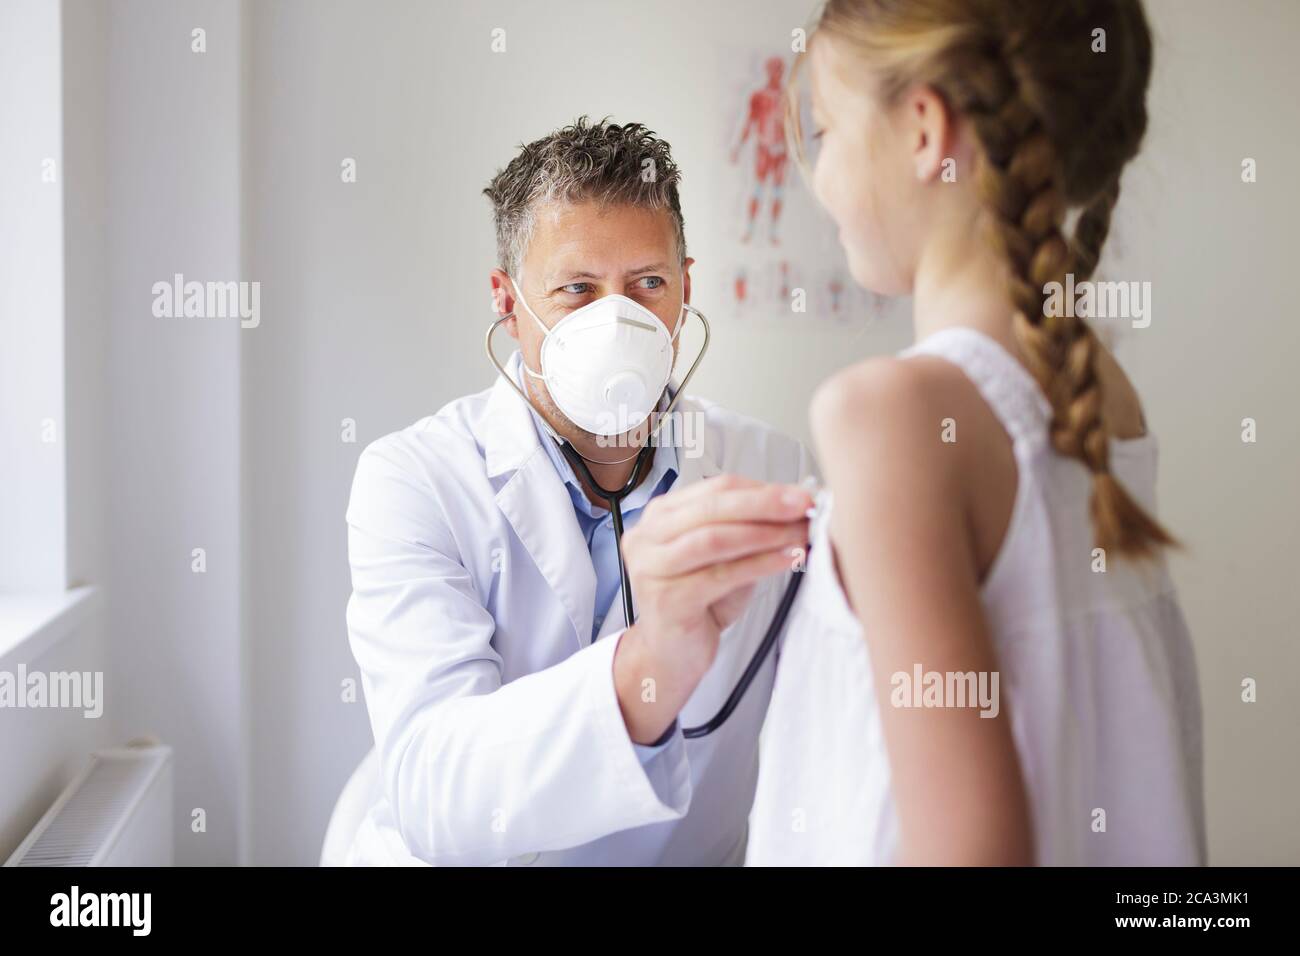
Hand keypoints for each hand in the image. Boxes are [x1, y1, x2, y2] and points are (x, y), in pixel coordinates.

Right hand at [613, 474, 811, 742]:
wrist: (672, 655)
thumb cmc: (699, 603)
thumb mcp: (725, 557)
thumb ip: (748, 530)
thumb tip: (796, 506)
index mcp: (660, 516)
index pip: (714, 489)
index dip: (761, 489)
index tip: (799, 494)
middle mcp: (648, 537)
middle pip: (713, 508)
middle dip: (765, 504)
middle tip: (803, 505)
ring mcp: (652, 568)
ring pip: (714, 538)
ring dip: (765, 533)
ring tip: (799, 534)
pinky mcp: (667, 599)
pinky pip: (721, 575)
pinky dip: (760, 564)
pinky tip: (787, 559)